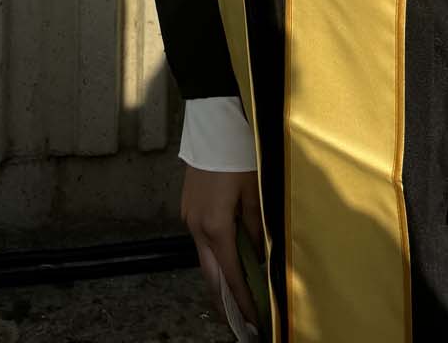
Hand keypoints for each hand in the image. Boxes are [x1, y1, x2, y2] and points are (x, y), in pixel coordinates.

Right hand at [181, 163, 264, 327]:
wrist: (212, 126)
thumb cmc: (237, 157)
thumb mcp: (255, 192)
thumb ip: (256, 227)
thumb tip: (259, 255)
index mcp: (216, 227)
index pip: (231, 276)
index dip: (242, 300)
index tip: (252, 320)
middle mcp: (198, 228)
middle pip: (211, 276)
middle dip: (225, 301)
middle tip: (240, 321)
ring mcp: (189, 218)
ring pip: (204, 259)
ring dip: (219, 279)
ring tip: (236, 297)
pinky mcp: (188, 208)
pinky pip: (201, 241)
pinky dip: (214, 257)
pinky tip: (226, 261)